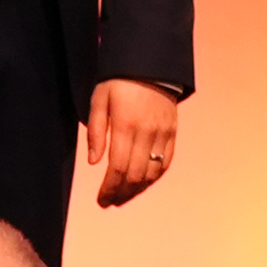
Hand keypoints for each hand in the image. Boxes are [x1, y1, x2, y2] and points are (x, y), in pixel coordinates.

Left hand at [85, 77, 180, 206]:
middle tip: (110, 201)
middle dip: (121, 193)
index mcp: (125, 124)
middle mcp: (146, 132)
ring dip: (137, 190)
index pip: (118, 168)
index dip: (109, 188)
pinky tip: (143, 184)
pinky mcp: (172, 133)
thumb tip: (93, 162)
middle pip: (135, 175)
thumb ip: (96, 131)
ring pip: (152, 173)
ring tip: (123, 197)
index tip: (102, 200)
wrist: (150, 64)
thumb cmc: (119, 81)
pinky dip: (154, 178)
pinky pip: (165, 163)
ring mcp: (162, 134)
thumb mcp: (99, 99)